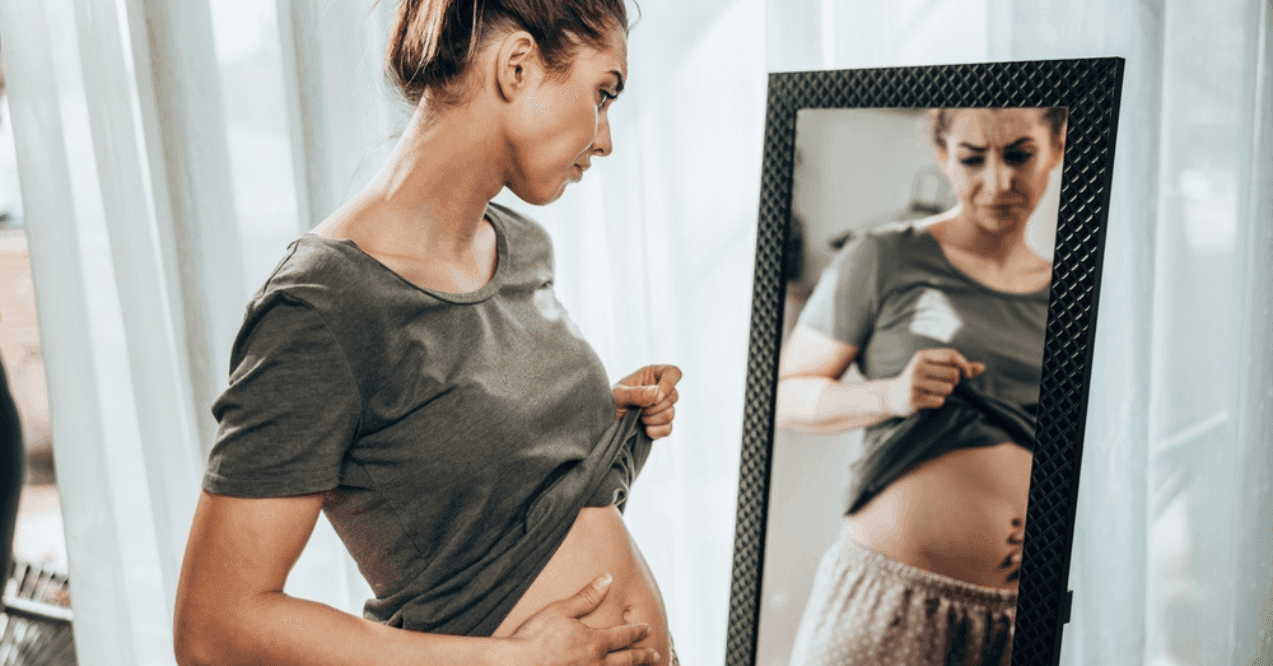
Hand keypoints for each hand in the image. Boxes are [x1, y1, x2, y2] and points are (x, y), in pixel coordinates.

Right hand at [509, 574, 659, 665]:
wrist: (516, 664)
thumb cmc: (535, 636)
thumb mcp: (561, 610)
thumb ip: (588, 596)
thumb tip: (608, 578)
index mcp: (596, 642)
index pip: (624, 636)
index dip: (638, 632)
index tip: (647, 629)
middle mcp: (597, 664)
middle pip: (627, 661)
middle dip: (643, 657)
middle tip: (656, 655)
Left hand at [612, 365, 681, 438]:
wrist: (605, 423)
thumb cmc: (610, 401)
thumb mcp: (618, 395)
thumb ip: (637, 394)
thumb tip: (658, 394)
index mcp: (651, 375)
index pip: (672, 372)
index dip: (669, 384)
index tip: (657, 397)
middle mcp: (660, 389)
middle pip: (673, 396)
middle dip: (653, 407)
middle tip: (636, 408)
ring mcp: (662, 407)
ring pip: (670, 414)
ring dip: (651, 419)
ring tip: (637, 417)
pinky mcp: (661, 424)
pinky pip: (668, 429)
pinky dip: (655, 431)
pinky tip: (644, 429)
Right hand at [883, 348, 983, 416]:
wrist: (892, 396)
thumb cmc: (919, 380)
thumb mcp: (934, 369)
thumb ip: (958, 367)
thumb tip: (982, 367)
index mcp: (923, 356)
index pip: (951, 355)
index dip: (964, 365)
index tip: (967, 375)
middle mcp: (917, 367)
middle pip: (953, 374)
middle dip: (954, 382)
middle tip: (944, 385)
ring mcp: (913, 382)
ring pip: (947, 389)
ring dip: (946, 394)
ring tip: (933, 392)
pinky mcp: (912, 398)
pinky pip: (939, 401)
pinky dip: (937, 402)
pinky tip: (927, 400)